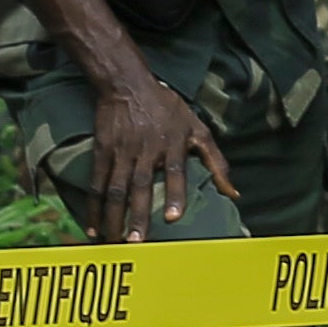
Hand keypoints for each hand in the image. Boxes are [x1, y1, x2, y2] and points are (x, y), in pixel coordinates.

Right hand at [80, 66, 233, 241]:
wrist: (128, 83)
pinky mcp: (102, 152)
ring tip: (113, 241)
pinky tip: (93, 227)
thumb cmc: (167, 108)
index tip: (173, 218)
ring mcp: (122, 152)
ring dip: (113, 217)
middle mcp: (146, 150)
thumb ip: (217, 162)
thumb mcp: (198, 129)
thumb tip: (234, 194)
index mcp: (172, 145)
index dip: (174, 194)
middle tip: (136, 242)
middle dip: (137, 215)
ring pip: (115, 189)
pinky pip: (96, 183)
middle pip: (140, 186)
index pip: (175, 172)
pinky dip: (94, 207)